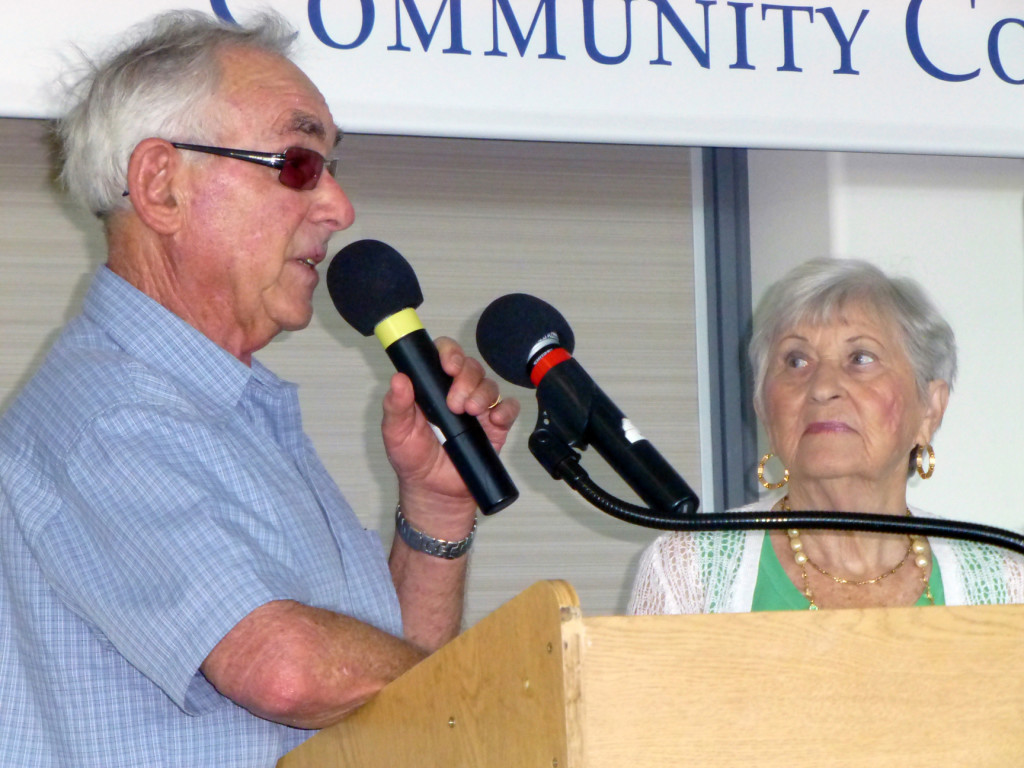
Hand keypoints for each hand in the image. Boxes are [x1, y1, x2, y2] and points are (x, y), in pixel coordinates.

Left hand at [380, 336, 518, 531]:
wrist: (434, 492)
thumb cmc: (413, 459)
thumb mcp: (395, 433)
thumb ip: (395, 406)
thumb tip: (398, 379)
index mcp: (432, 387)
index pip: (444, 355)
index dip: (449, 353)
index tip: (447, 365)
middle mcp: (457, 392)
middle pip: (471, 366)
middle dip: (466, 378)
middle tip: (455, 403)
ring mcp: (478, 408)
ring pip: (489, 385)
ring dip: (482, 394)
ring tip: (469, 412)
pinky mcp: (495, 426)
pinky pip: (508, 408)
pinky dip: (505, 410)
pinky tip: (493, 420)